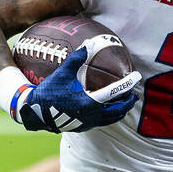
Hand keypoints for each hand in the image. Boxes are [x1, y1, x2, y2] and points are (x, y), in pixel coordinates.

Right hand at [12, 46, 139, 131]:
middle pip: (118, 109)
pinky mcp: (85, 127)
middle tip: (135, 94)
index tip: (137, 77)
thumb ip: (76, 58)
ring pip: (112, 118)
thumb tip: (89, 44)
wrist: (35, 113)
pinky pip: (104, 122)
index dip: (128, 84)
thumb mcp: (62, 73)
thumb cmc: (48, 92)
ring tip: (126, 102)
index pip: (115, 92)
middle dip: (129, 101)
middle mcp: (92, 115)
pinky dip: (111, 116)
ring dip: (121, 110)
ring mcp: (89, 123)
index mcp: (89, 102)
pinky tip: (111, 110)